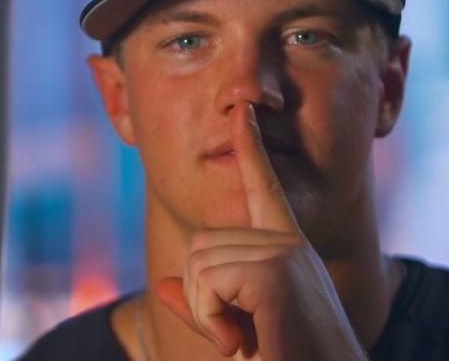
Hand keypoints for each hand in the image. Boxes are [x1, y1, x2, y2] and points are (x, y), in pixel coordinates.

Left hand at [155, 103, 366, 359]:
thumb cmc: (289, 360)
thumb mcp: (238, 331)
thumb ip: (200, 305)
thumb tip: (159, 285)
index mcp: (287, 249)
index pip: (264, 188)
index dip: (251, 150)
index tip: (245, 113)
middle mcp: (289, 242)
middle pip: (201, 243)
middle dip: (201, 296)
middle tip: (238, 333)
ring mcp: (285, 253)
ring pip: (199, 264)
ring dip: (207, 312)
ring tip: (246, 339)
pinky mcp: (275, 273)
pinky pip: (207, 283)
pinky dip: (211, 321)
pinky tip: (241, 343)